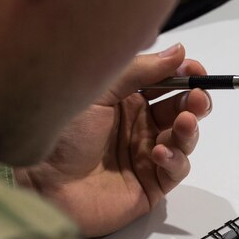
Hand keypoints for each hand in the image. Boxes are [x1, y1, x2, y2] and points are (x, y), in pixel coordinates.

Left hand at [15, 43, 210, 236]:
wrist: (41, 183)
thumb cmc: (62, 134)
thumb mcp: (99, 90)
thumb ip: (140, 70)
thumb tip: (179, 52)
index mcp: (125, 101)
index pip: (166, 85)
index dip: (185, 77)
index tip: (197, 72)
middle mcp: (137, 127)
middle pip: (180, 111)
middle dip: (195, 102)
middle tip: (198, 98)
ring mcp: (144, 157)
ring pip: (184, 140)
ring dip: (189, 129)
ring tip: (184, 123)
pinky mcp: (149, 186)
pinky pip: (175, 170)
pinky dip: (175, 159)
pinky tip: (159, 153)